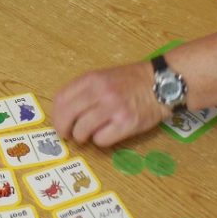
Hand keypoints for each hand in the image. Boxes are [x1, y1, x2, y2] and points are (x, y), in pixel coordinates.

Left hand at [53, 60, 168, 146]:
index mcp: (91, 79)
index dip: (56, 115)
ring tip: (90, 135)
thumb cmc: (130, 81)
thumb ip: (83, 91)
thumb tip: (64, 113)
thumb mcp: (102, 77)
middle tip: (68, 135)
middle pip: (68, 116)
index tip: (59, 123)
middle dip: (64, 130)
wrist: (160, 83)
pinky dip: (101, 140)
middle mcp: (100, 92)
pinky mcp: (126, 123)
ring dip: (82, 137)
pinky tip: (108, 133)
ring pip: (82, 130)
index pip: (61, 99)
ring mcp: (113, 107)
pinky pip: (102, 140)